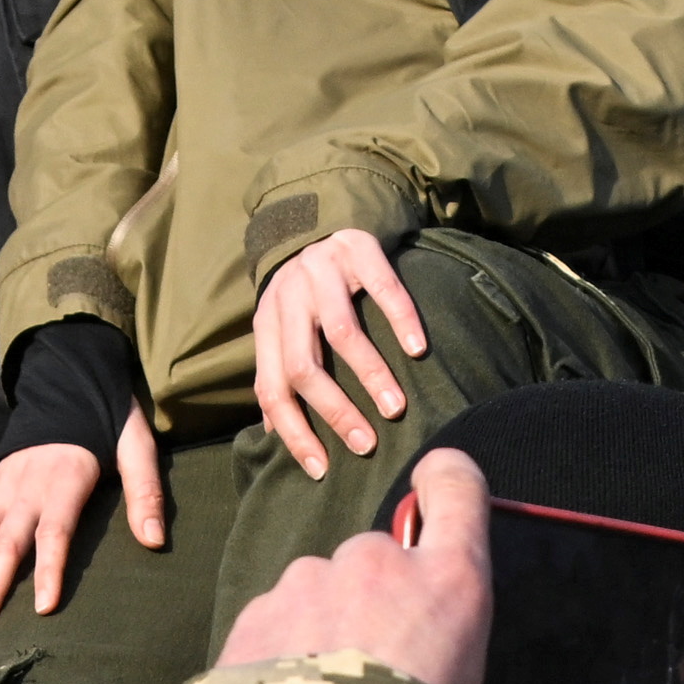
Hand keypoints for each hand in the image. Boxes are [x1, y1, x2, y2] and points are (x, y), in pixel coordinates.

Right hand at [0, 415, 164, 638]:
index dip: (47, 570)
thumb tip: (154, 541)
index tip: (41, 608)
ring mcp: (1, 487)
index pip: (53, 531)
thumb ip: (145, 491)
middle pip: (3, 543)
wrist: (66, 382)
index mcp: (64, 478)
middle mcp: (24, 486)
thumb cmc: (107, 421)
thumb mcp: (136, 445)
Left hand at [216, 442, 489, 683]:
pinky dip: (277, 654)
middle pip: (374, 558)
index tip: (434, 479)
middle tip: (365, 669)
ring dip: (317, 629)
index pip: (458, 488)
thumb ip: (439, 637)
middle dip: (368, 600)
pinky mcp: (258, 612)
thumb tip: (416, 642)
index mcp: (452, 582)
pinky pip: (273, 623)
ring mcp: (312, 583)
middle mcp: (381, 563)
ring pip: (316, 592)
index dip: (445, 479)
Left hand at [253, 229, 426, 481]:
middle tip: (366, 443)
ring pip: (342, 332)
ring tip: (395, 408)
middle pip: (303, 365)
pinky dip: (400, 320)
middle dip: (333, 410)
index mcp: (266, 325)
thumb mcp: (283, 326)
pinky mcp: (358, 248)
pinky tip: (417, 349)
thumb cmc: (307, 291)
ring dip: (370, 375)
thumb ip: (278, 371)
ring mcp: (321, 271)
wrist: (324, 215)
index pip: (271, 388)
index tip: (321, 468)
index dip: (293, 431)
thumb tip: (275, 434)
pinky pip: (381, 288)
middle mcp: (287, 297)